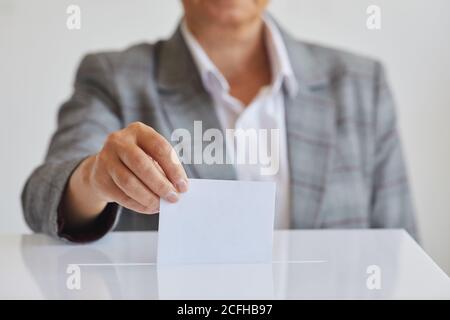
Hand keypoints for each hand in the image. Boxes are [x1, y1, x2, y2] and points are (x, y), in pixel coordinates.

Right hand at [62, 122, 187, 225]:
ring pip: (129, 182)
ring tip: (161, 205)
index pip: (159, 147)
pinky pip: (121, 195)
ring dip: (148, 197)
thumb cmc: (137, 161)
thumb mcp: (151, 156)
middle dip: (160, 184)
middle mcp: (119, 141)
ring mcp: (106, 159)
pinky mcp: (100, 178)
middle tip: (173, 198)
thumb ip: (165, 168)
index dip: (174, 168)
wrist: (104, 168)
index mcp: (138, 131)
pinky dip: (138, 204)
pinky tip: (149, 207)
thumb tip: (178, 188)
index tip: (183, 186)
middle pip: (141, 164)